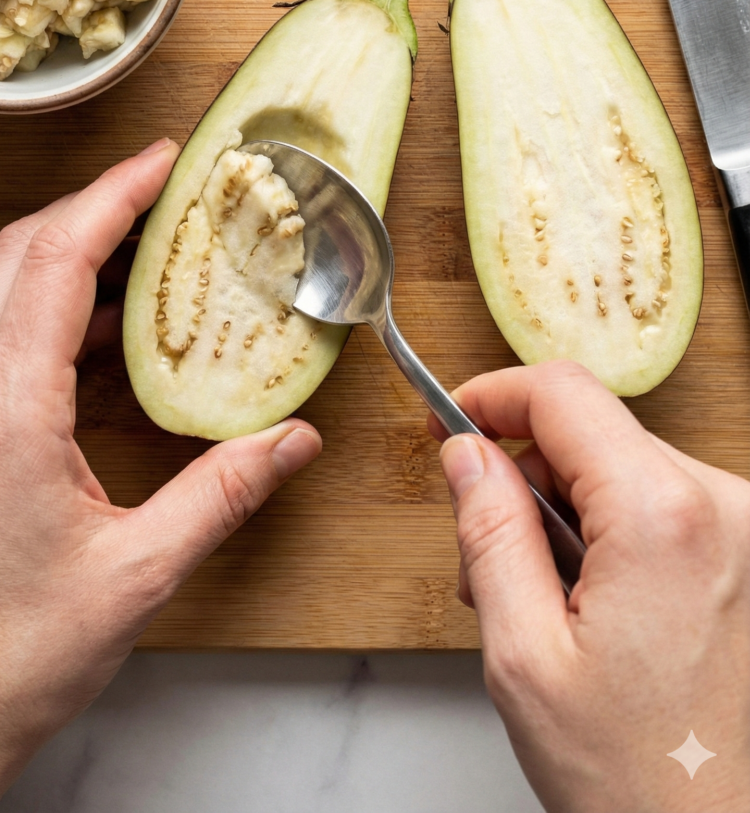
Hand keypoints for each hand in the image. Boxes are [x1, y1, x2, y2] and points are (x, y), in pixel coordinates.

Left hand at [0, 140, 321, 812]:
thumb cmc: (17, 654)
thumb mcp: (140, 574)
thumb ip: (222, 495)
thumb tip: (291, 442)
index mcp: (5, 414)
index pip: (56, 261)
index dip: (113, 196)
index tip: (160, 161)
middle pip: (16, 254)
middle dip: (89, 205)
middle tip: (158, 188)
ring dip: (57, 248)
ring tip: (132, 245)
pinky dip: (34, 300)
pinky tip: (89, 327)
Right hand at [431, 361, 749, 812]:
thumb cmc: (642, 781)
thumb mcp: (525, 656)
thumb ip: (488, 533)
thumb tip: (467, 455)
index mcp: (662, 517)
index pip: (561, 393)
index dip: (489, 397)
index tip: (447, 424)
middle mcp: (722, 507)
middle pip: (589, 432)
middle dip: (521, 477)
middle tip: (484, 559)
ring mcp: (745, 531)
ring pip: (620, 468)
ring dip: (564, 515)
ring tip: (543, 605)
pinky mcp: (749, 556)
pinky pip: (658, 505)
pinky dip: (609, 534)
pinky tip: (592, 607)